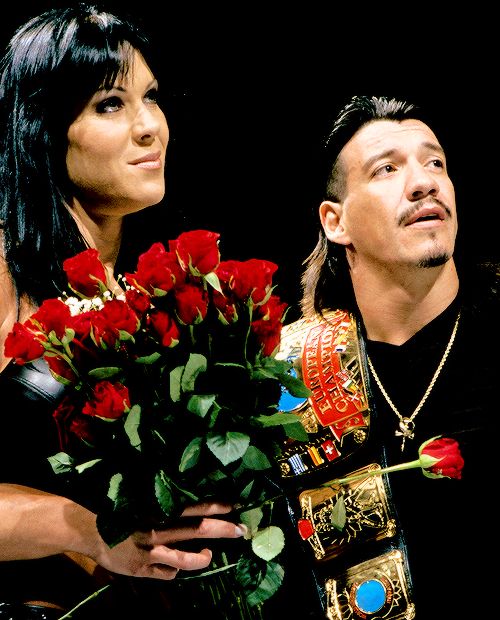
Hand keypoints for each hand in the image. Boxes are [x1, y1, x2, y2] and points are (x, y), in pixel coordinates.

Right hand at [92, 502, 245, 579]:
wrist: (91, 531)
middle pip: (198, 529)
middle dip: (222, 530)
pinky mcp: (143, 569)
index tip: (236, 505)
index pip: (195, 507)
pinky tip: (176, 565)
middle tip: (242, 530)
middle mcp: (159, 529)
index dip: (216, 507)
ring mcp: (152, 552)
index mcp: (160, 511)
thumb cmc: (122, 513)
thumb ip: (167, 508)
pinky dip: (176, 569)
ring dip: (203, 557)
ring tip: (209, 555)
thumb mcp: (145, 504)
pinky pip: (168, 572)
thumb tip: (194, 505)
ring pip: (186, 558)